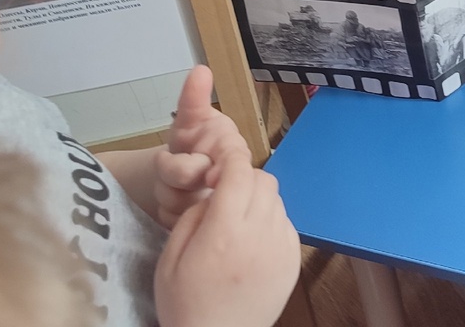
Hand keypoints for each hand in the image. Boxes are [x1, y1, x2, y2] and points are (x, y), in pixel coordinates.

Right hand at [154, 156, 300, 326]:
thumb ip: (192, 217)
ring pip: (278, 200)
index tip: (219, 165)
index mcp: (223, 232)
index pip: (238, 173)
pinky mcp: (294, 261)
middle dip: (245, 178)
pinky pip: (287, 223)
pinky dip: (272, 222)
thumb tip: (214, 193)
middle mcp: (258, 234)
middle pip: (264, 180)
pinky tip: (254, 241)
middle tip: (227, 195)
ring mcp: (280, 247)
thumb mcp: (170, 259)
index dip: (230, 160)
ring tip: (240, 222)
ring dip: (260, 200)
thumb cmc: (185, 303)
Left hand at [156, 65, 250, 228]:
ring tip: (172, 183)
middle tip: (170, 166)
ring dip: (168, 196)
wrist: (182, 170)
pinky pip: (177, 224)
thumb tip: (200, 69)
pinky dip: (167, 214)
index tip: (208, 174)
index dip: (217, 169)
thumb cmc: (193, 139)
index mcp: (234, 152)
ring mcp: (217, 205)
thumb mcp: (191, 116)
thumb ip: (194, 99)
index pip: (231, 162)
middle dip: (176, 177)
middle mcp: (232, 179)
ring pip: (185, 209)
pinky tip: (173, 203)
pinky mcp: (202, 226)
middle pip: (201, 187)